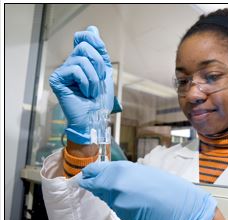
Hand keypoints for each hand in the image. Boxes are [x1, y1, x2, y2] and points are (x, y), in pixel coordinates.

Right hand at [48, 26, 114, 144]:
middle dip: (98, 64)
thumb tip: (91, 28)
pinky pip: (76, 70)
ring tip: (92, 90)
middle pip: (85, 46)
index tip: (100, 54)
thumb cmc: (100, 99)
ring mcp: (62, 71)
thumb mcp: (104, 71)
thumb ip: (99, 51)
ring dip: (94, 77)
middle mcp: (70, 62)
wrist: (95, 117)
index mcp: (81, 60)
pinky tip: (84, 93)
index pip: (84, 37)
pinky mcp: (57, 79)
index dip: (95, 41)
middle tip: (98, 81)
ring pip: (82, 59)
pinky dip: (86, 82)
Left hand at [78, 161, 217, 219]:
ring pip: (106, 198)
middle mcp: (113, 184)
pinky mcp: (121, 215)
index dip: (89, 174)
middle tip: (113, 188)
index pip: (91, 171)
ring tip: (134, 195)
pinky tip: (138, 203)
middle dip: (100, 187)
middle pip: (94, 186)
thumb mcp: (143, 171)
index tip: (87, 176)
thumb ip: (121, 173)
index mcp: (119, 169)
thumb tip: (106, 177)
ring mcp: (116, 201)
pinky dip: (123, 206)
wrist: (182, 206)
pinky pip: (117, 208)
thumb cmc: (168, 187)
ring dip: (114, 197)